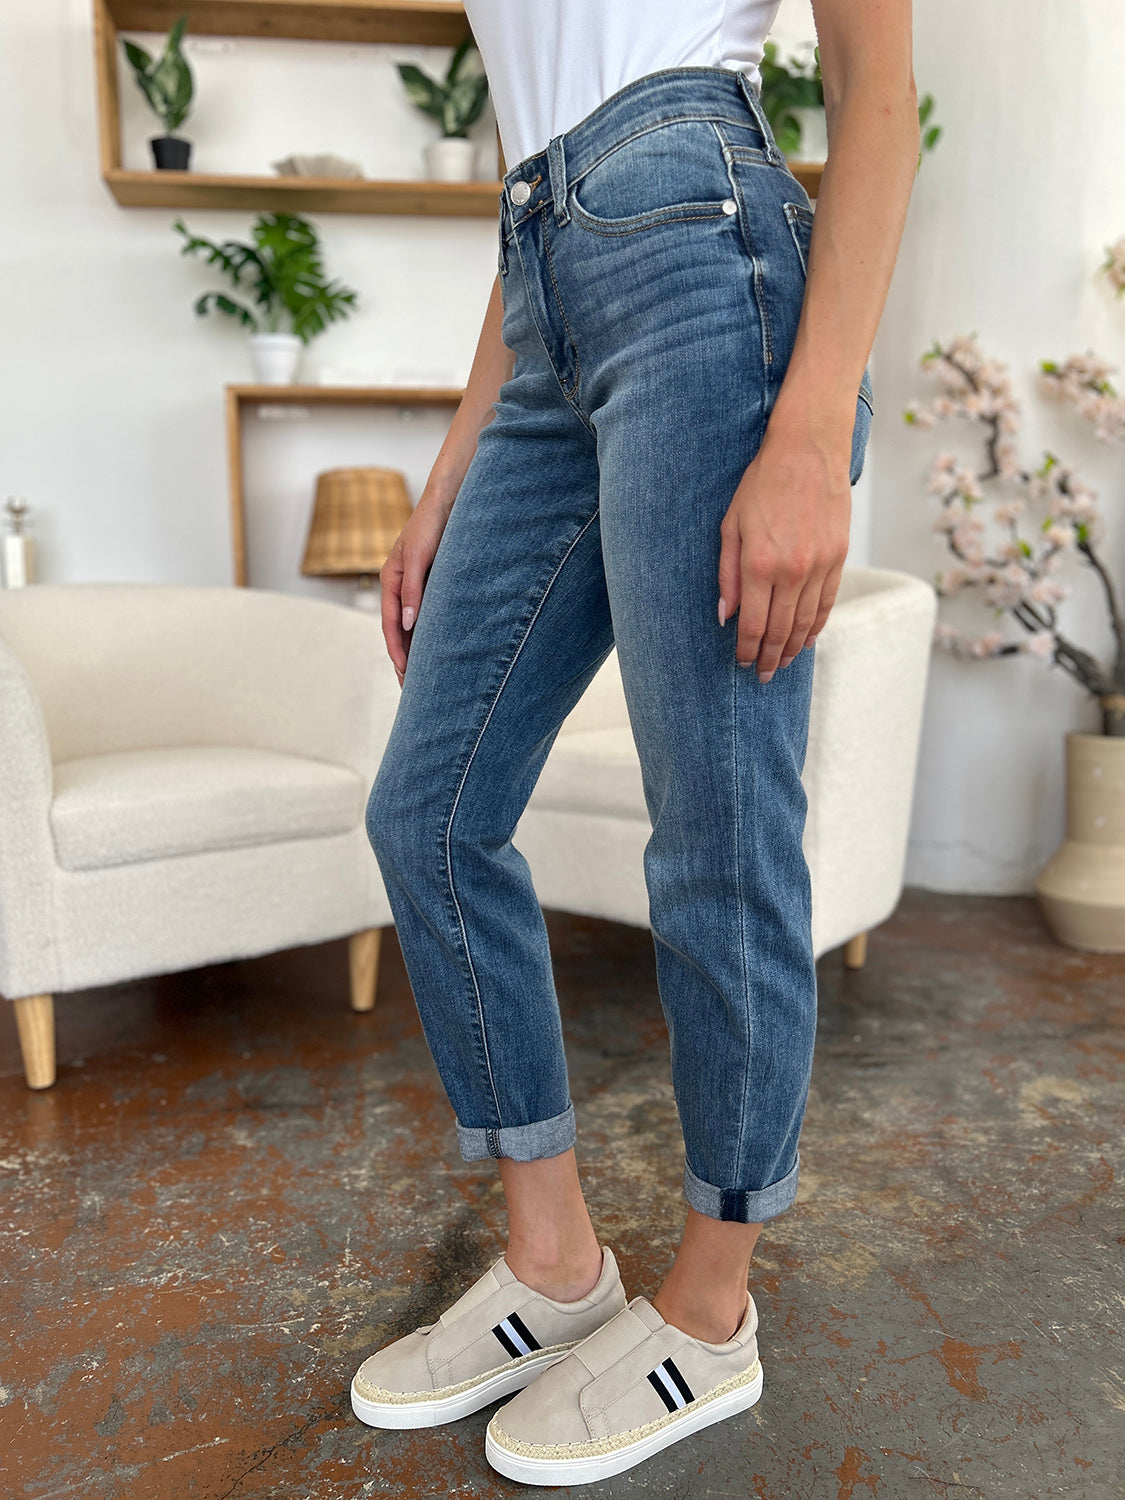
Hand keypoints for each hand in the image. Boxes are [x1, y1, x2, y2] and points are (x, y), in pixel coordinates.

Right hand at [380, 492, 455, 687]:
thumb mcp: (419, 558)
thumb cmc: (430, 525)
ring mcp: (414, 586)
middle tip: (410, 687)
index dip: (397, 649)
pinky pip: (425, 614)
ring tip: (422, 677)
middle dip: (404, 657)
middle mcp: (401, 586)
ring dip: (415, 649)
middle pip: (398, 629)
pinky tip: (436, 648)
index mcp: (391, 580)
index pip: (391, 624)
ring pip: (411, 625)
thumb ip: (413, 590)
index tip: (405, 672)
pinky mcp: (429, 583)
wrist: (447, 501)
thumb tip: (408, 624)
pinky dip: (427, 633)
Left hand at [716, 411, 851, 679]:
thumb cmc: (761, 484)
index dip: (745, 650)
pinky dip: (816, 626)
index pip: (751, 624)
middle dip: (768, 658)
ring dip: (792, 648)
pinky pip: (826, 603)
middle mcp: (791, 571)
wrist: (808, 451)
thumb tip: (724, 615)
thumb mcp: (730, 525)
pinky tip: (806, 640)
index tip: (741, 664)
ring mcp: (819, 566)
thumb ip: (726, 574)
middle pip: (778, 631)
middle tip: (761, 675)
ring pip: (805, 622)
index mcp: (758, 565)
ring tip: (781, 663)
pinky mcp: (838, 558)